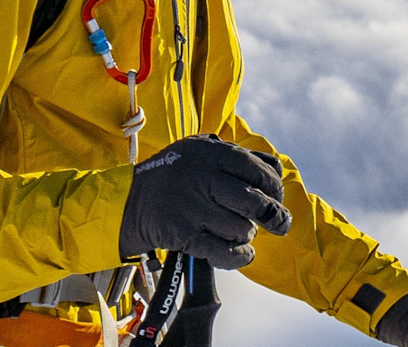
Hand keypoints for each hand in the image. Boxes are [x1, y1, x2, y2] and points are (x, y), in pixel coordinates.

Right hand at [118, 134, 291, 269]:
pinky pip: (225, 252)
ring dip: (246, 234)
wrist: (128, 202)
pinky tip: (241, 252)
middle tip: (278, 223)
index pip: (258, 170)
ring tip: (238, 230)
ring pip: (242, 229)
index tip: (276, 196)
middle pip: (255, 202)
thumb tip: (274, 168)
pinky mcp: (184, 234)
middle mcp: (202, 177)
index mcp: (209, 153)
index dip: (274, 187)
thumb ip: (234, 155)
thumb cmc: (172, 175)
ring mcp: (193, 207)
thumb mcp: (198, 150)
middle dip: (273, 216)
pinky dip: (239, 256)